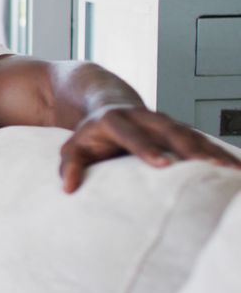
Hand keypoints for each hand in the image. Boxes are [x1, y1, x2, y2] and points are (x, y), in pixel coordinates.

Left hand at [60, 106, 240, 192]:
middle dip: (190, 148)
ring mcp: (165, 122)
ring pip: (192, 135)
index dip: (146, 147)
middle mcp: (144, 117)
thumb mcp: (73, 147)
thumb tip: (68, 189)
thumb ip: (70, 165)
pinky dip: (220, 154)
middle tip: (208, 167)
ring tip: (233, 171)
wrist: (107, 104)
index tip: (161, 164)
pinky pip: (203, 141)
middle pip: (170, 131)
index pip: (131, 133)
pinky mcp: (179, 130)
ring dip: (213, 152)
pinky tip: (238, 170)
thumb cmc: (91, 134)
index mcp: (116, 120)